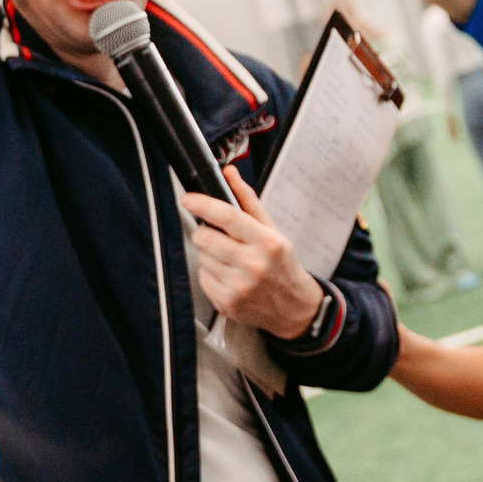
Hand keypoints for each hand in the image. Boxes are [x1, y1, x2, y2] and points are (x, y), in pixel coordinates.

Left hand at [181, 181, 323, 337]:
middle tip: (215, 233)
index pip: (228, 217)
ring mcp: (238, 287)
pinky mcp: (226, 302)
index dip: (203, 204)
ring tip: (230, 259)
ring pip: (202, 257)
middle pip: (206, 238)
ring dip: (209, 254)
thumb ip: (248, 201)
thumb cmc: (282, 265)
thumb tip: (229, 173)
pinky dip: (211, 273)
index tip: (188, 199)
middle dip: (204, 231)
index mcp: (267, 243)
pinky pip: (203, 277)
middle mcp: (253, 265)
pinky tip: (229, 275)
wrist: (294, 308)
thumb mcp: (273, 231)